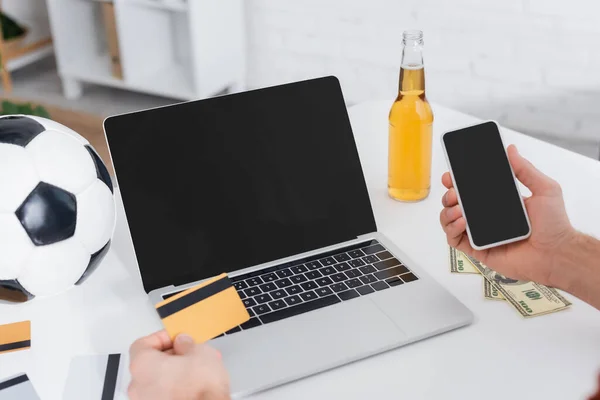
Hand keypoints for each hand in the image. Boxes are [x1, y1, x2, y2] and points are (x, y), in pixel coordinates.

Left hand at [128, 331, 229, 399]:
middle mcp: (138, 387)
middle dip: (170, 356)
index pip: (142, 344)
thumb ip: (186, 343)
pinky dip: (175, 388)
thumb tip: (183, 343)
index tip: (176, 338)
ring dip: (174, 373)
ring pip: (158, 381)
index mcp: (142, 365)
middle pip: (150, 364)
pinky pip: (164, 395)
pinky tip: (194, 386)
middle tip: (189, 353)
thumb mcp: (199, 351)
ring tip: (196, 371)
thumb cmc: (200, 388)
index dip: (162, 338)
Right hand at [439, 145, 576, 285]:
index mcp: (496, 202)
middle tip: (454, 192)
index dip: (456, 182)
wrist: (556, 253)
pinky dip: (452, 229)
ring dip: (447, 212)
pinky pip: (455, 240)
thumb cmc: (554, 225)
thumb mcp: (544, 189)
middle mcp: (484, 217)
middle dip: (448, 195)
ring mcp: (479, 234)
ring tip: (458, 209)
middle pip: (454, 203)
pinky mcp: (477, 250)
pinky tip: (462, 222)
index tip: (451, 175)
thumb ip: (525, 169)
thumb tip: (511, 150)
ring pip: (449, 220)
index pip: (470, 189)